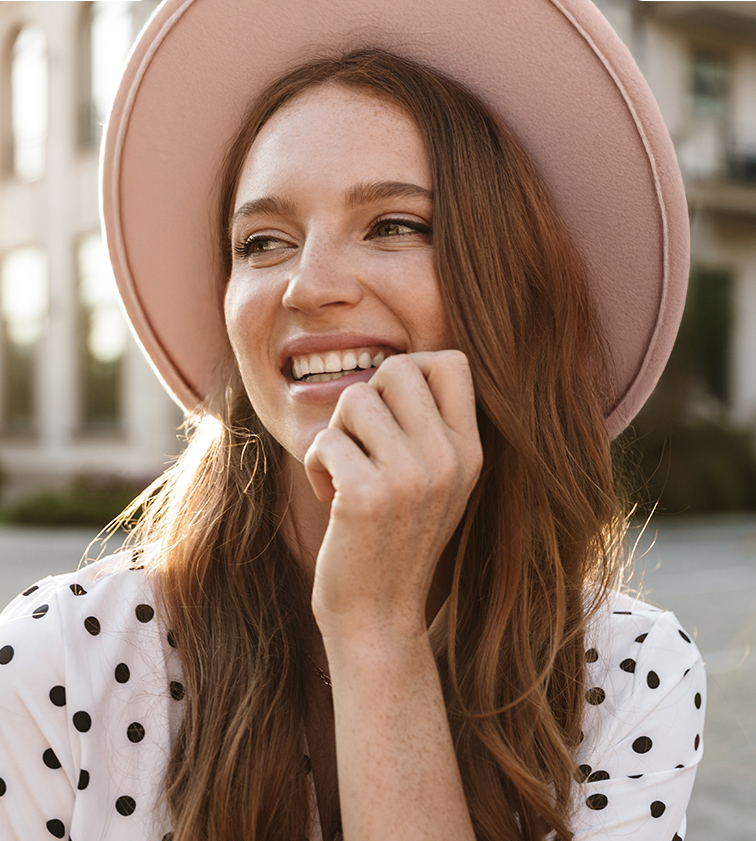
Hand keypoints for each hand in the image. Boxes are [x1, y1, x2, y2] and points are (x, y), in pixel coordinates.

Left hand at [304, 350, 482, 640]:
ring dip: (337, 434)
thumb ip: (429, 428)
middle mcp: (449, 459)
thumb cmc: (395, 540)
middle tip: (362, 443)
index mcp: (470, 451)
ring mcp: (411, 477)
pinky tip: (329, 497)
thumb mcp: (436, 483)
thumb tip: (393, 367)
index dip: (413, 370)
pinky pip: (325, 440)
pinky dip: (316, 465)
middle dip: (366, 398)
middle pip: (397, 368)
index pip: (452, 362)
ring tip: (347, 474)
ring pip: (354, 398)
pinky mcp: (366, 496)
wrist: (378, 616)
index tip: (392, 409)